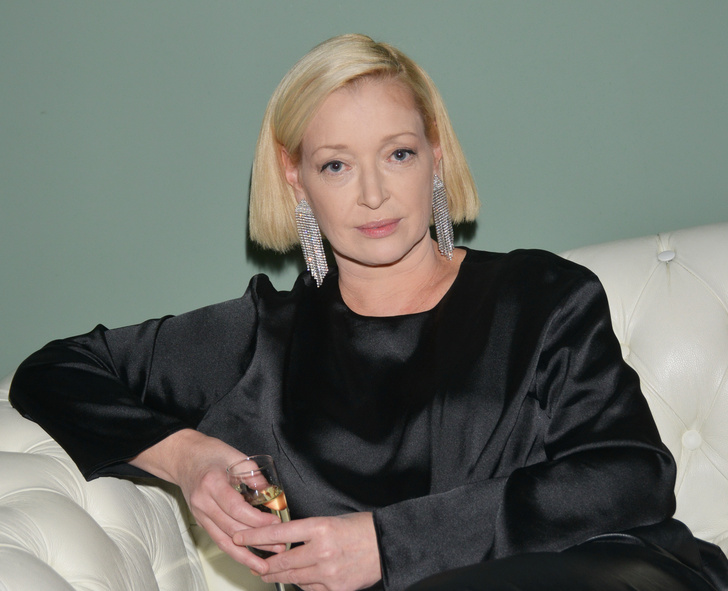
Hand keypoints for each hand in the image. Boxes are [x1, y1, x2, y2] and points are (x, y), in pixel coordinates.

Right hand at [129, 429, 282, 571]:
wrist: (182, 457)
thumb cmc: (207, 453)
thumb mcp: (233, 455)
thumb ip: (252, 474)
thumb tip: (270, 492)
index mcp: (211, 483)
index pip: (235, 508)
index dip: (256, 519)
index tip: (274, 523)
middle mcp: (203, 502)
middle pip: (231, 528)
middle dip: (256, 539)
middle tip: (278, 545)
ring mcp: (200, 514)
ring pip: (223, 540)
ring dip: (245, 554)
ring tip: (264, 564)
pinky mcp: (201, 520)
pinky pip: (218, 539)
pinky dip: (233, 551)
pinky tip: (247, 558)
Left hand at [233, 512, 381, 590]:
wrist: (387, 544)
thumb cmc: (360, 528)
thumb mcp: (331, 520)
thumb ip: (307, 532)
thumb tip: (284, 541)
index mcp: (320, 527)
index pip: (278, 533)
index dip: (255, 537)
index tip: (240, 538)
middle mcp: (322, 550)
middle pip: (281, 562)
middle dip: (264, 564)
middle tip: (255, 564)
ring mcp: (329, 572)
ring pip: (293, 578)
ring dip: (279, 576)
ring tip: (271, 573)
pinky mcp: (336, 589)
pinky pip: (310, 590)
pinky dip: (302, 585)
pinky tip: (300, 579)